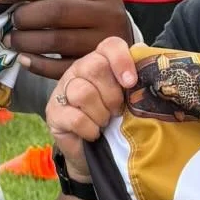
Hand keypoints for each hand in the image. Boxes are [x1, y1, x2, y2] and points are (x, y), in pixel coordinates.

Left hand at [0, 0, 131, 80]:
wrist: (125, 54)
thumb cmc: (91, 21)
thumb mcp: (81, 0)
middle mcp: (108, 14)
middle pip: (56, 11)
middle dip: (24, 16)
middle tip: (8, 22)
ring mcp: (105, 43)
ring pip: (56, 41)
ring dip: (26, 41)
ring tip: (11, 41)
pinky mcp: (99, 70)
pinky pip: (60, 68)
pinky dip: (37, 64)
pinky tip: (24, 60)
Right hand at [45, 38, 139, 175]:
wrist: (94, 154)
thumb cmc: (114, 122)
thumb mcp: (129, 100)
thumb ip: (137, 79)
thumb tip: (145, 55)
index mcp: (99, 62)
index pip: (109, 46)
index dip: (121, 60)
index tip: (130, 82)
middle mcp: (78, 71)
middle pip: (95, 66)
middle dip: (112, 94)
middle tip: (117, 111)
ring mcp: (62, 91)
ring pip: (82, 92)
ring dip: (100, 113)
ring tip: (104, 123)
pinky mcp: (53, 113)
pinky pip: (75, 117)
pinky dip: (90, 129)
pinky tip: (93, 133)